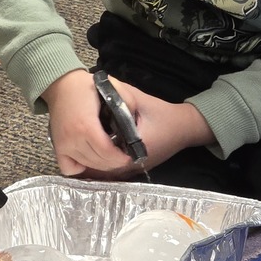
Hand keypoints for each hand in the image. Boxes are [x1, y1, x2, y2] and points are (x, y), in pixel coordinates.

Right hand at [43, 70, 135, 176]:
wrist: (61, 85)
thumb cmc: (86, 87)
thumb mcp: (111, 88)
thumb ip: (127, 103)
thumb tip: (135, 122)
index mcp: (86, 126)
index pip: (107, 152)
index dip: (120, 158)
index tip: (129, 156)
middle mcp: (73, 138)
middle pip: (98, 161)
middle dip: (114, 162)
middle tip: (122, 157)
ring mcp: (63, 144)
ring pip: (86, 165)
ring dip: (100, 165)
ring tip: (109, 157)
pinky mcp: (57, 147)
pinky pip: (68, 168)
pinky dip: (79, 168)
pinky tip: (88, 159)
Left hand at [43, 71, 215, 178]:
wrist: (185, 127)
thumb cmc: (163, 114)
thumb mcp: (139, 99)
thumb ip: (117, 95)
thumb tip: (95, 90)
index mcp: (131, 148)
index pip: (99, 149)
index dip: (87, 137)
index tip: (80, 121)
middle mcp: (129, 165)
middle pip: (96, 163)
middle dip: (85, 147)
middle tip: (76, 129)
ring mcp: (130, 170)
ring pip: (101, 169)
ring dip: (90, 155)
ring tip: (81, 137)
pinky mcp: (132, 168)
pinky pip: (109, 168)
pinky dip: (99, 159)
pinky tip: (92, 145)